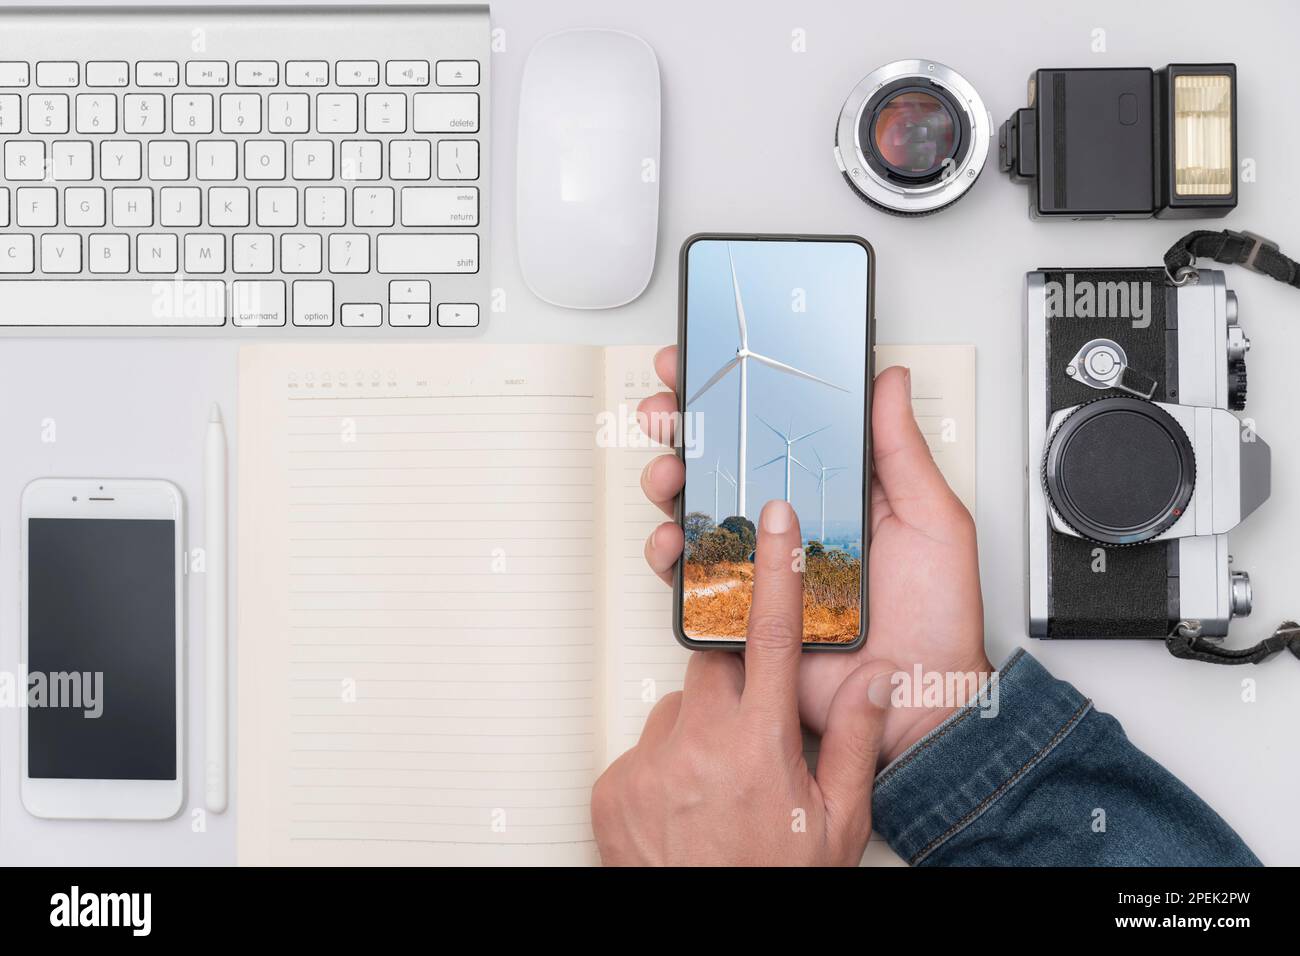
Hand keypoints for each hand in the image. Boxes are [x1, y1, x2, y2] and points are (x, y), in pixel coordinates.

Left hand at [592, 499, 897, 864]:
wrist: (710, 937)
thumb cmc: (772, 884)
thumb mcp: (838, 823)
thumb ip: (853, 742)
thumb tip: (872, 686)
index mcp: (759, 743)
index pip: (769, 633)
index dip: (774, 568)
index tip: (774, 521)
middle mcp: (699, 743)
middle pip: (713, 666)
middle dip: (735, 685)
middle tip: (752, 734)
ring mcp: (650, 763)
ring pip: (676, 710)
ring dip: (698, 731)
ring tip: (719, 784)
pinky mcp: (612, 785)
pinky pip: (643, 748)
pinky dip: (664, 765)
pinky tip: (686, 803)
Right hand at [638, 346, 989, 765]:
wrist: (920, 701)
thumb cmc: (937, 619)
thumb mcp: (933, 519)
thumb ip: (902, 451)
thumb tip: (889, 380)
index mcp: (831, 492)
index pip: (772, 430)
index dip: (735, 395)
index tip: (705, 363)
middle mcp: (789, 522)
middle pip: (722, 463)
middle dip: (683, 429)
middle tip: (668, 411)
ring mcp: (760, 564)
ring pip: (696, 512)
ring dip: (668, 483)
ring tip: (670, 474)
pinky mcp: (740, 608)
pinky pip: (691, 577)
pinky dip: (669, 553)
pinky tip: (672, 539)